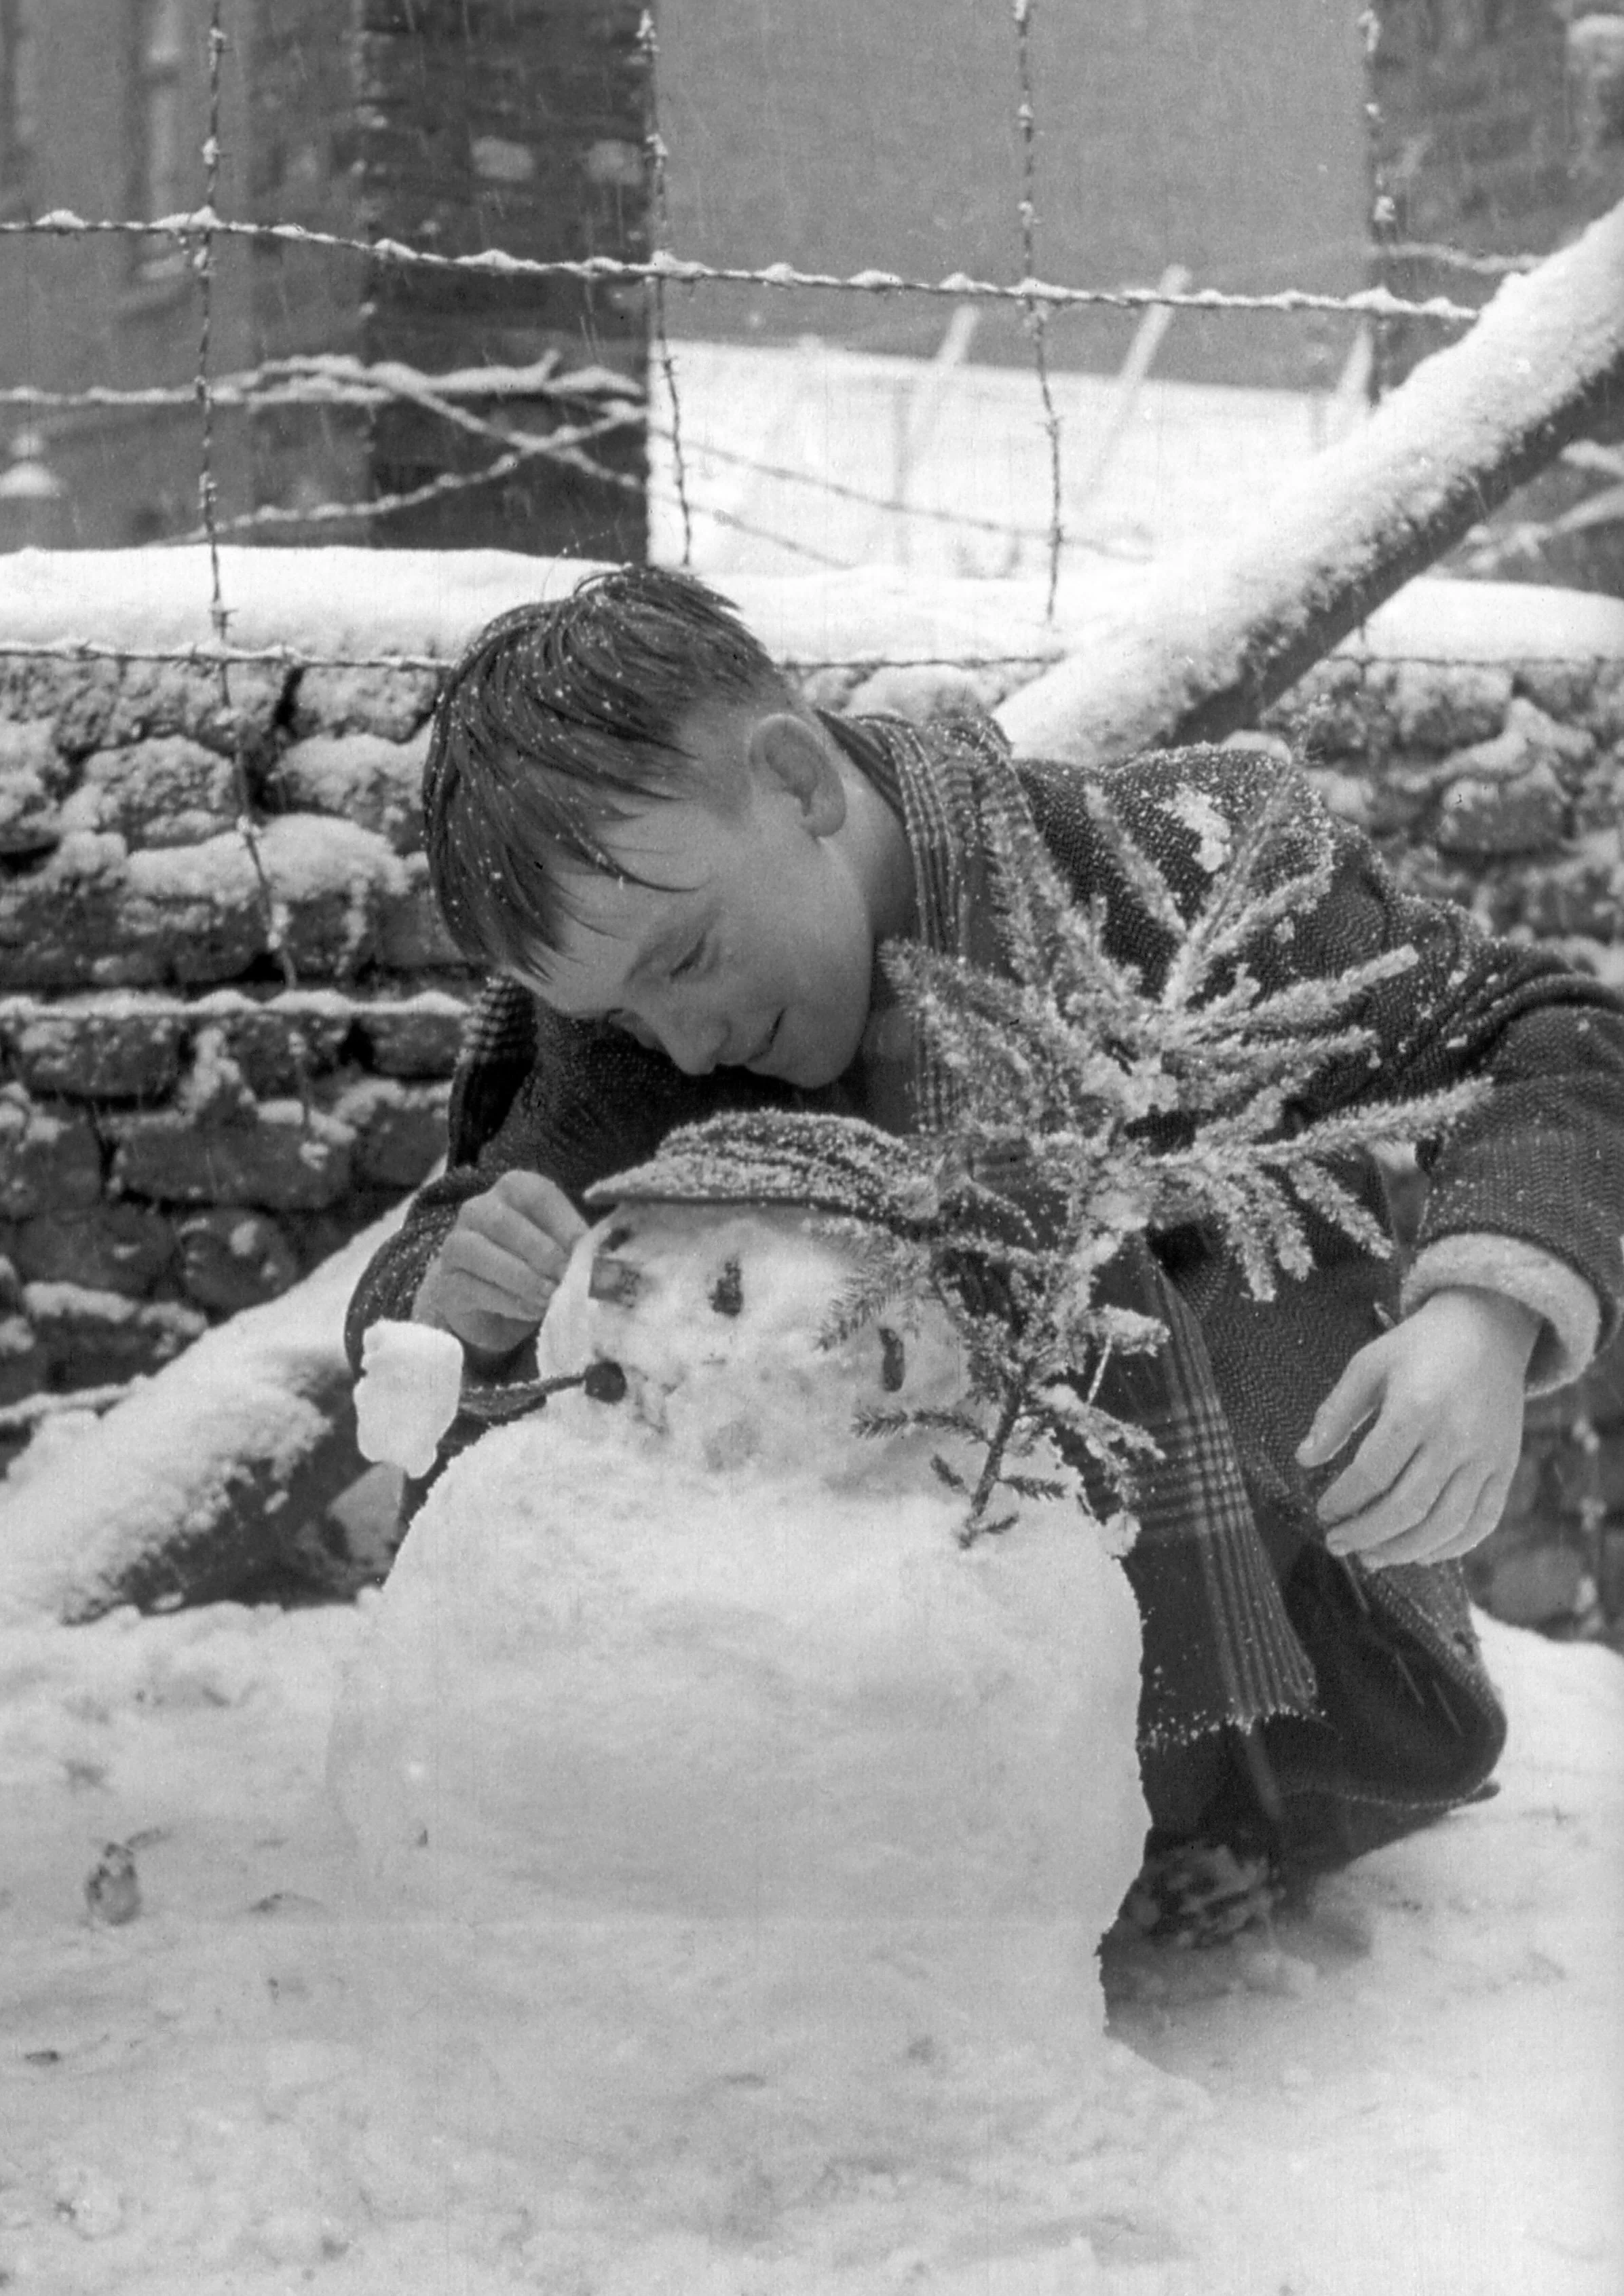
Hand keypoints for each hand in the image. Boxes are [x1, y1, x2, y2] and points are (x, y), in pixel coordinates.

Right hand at [413, 1171, 587, 1356]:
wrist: (493, 1306)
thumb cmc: (535, 1268)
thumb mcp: (561, 1253)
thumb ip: (581, 1255)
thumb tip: (612, 1273)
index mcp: (513, 1190)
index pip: (536, 1194)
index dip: (563, 1223)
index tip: (586, 1252)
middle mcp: (478, 1209)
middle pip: (505, 1222)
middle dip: (542, 1253)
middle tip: (568, 1279)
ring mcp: (457, 1245)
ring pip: (483, 1253)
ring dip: (524, 1278)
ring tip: (551, 1298)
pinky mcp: (449, 1283)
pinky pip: (475, 1288)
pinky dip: (509, 1301)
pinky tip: (532, 1310)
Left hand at [1295, 1286, 1541, 1569]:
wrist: (1488, 1327)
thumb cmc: (1419, 1345)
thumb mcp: (1368, 1365)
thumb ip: (1336, 1413)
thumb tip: (1304, 1458)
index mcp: (1416, 1408)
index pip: (1372, 1474)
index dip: (1343, 1500)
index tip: (1323, 1511)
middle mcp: (1456, 1438)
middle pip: (1406, 1508)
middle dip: (1365, 1534)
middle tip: (1336, 1543)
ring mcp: (1486, 1457)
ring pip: (1444, 1525)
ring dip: (1402, 1551)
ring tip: (1370, 1557)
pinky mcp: (1506, 1467)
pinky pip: (1482, 1522)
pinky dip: (1451, 1548)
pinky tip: (1420, 1554)